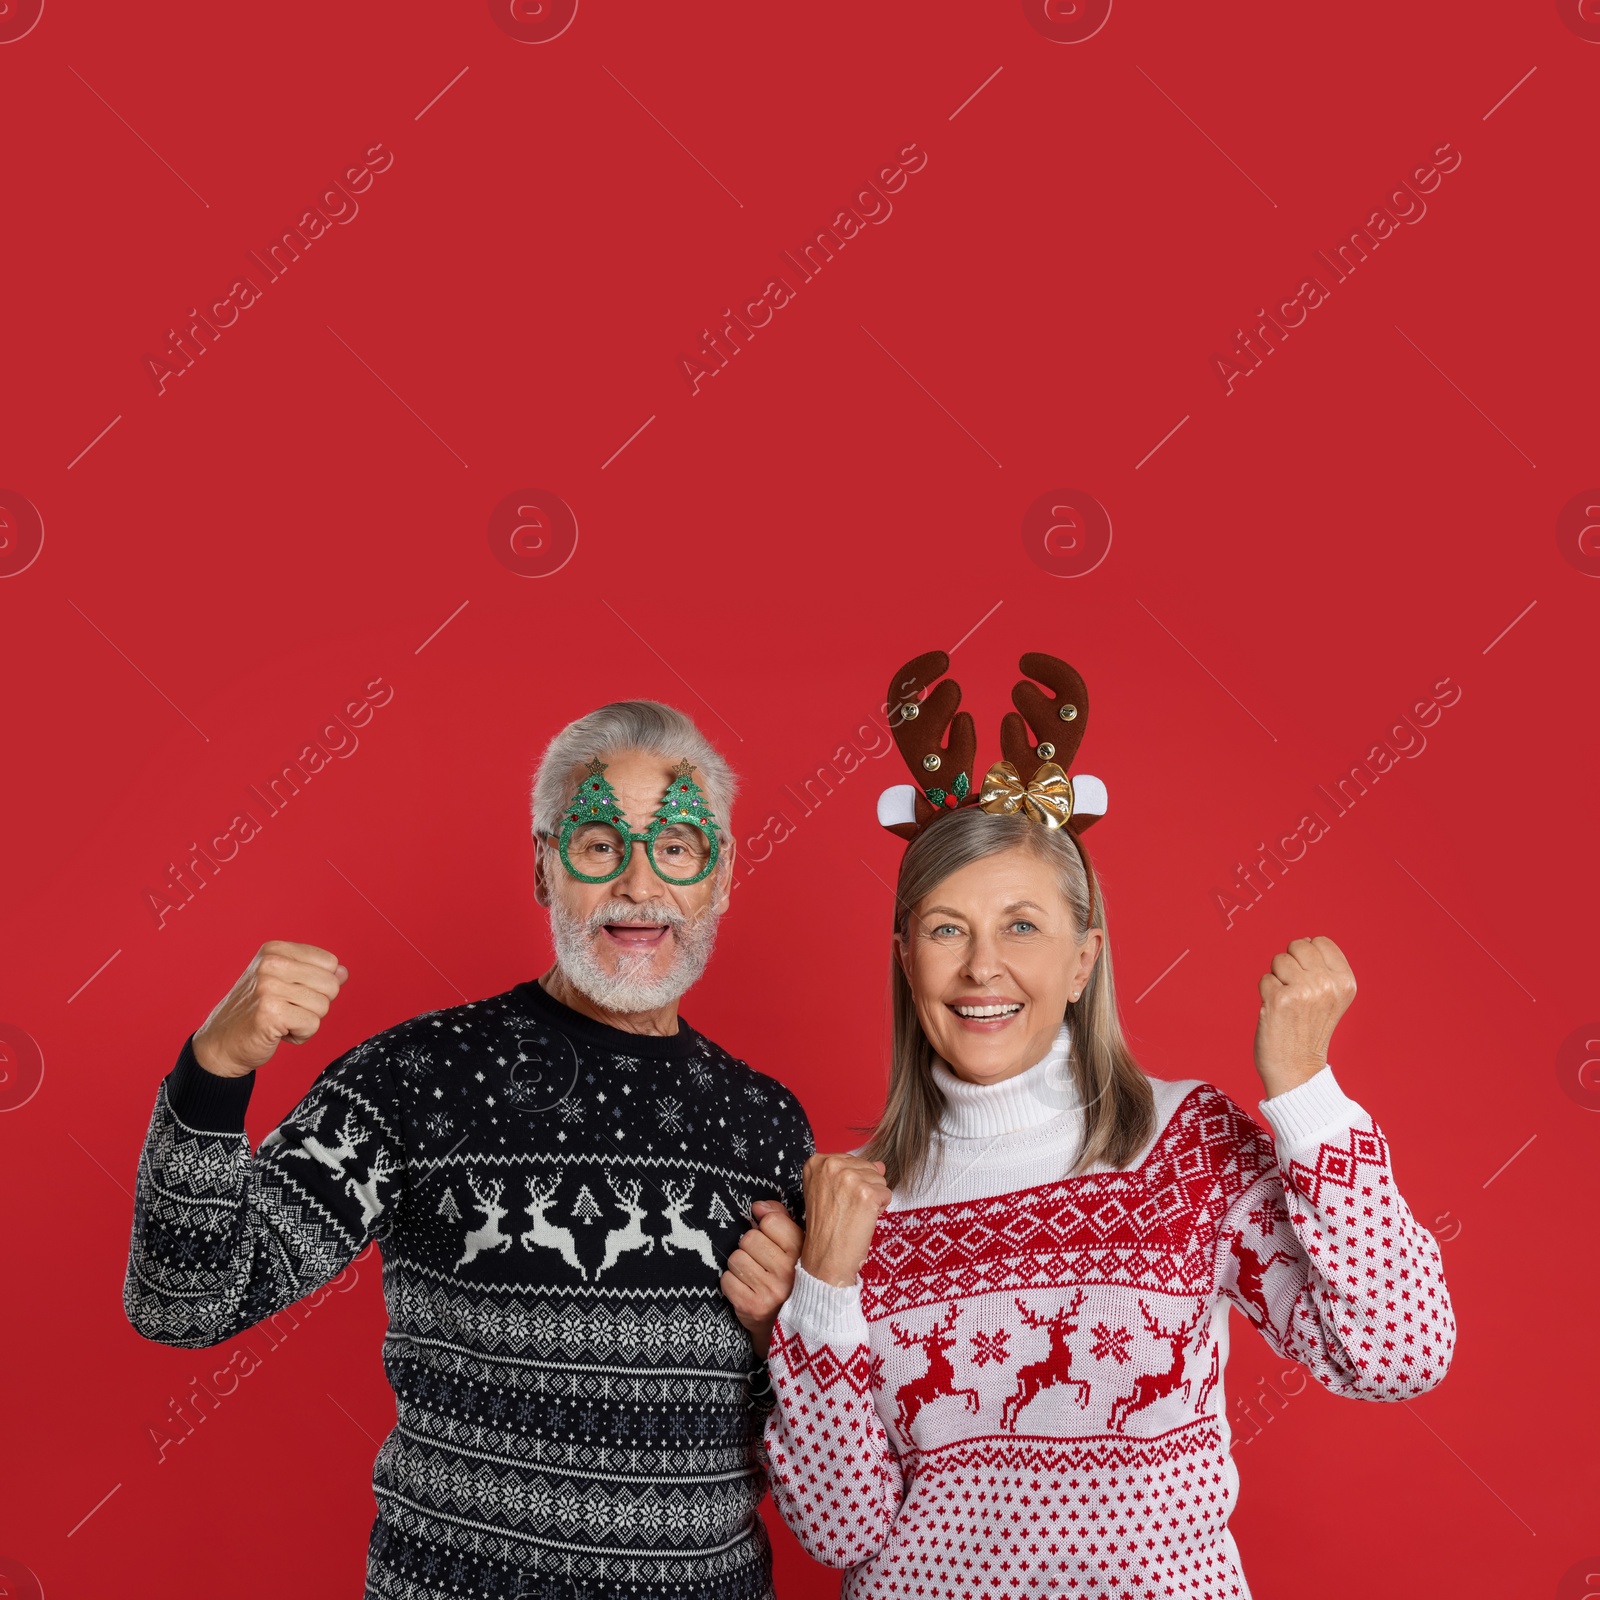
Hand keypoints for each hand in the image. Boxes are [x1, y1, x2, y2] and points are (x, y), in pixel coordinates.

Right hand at [192, 941, 348, 1078]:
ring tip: (281, 1021)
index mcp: (276, 950)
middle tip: (287, 1011)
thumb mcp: (285, 984)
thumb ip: (316, 975)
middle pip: (331, 984)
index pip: (330, 963)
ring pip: (323, 1006)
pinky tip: (278, 1033)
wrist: (220, 1044)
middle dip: (316, 1005)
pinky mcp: (269, 1012)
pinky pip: (312, 1025)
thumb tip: (343, 972)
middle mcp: (271, 963)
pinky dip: (301, 1035)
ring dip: (307, 1022)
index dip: (319, 985)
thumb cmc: (256, 1013)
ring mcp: (268, 986)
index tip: (292, 994)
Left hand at [720, 1200, 802, 1357]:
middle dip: (751, 1247)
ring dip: (740, 1265)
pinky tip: (746, 1289)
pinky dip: (732, 1283)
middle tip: (762, 1261)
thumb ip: (780, 1219)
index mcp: (803, 1253)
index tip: (770, 1237)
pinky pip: (726, 1279)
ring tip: (754, 1276)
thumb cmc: (792, 1279)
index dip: (765, 1227)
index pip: (771, 1221)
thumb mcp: (796, 1248)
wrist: (794, 1328)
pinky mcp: (751, 1307)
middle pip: (749, 1238)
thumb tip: (758, 1207)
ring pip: (735, 1258)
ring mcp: (770, 1291)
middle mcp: (789, 1272)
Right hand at [798, 1153, 891, 1289]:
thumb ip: (852, 1172)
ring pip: (879, 1179)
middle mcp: (831, 1165)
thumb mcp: (829, 1192)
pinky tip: (864, 1219)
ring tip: (854, 1214)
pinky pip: (886, 1194)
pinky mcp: (866, 1193)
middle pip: (867, 1167)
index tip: (839, 1199)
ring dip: (873, 1198)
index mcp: (817, 1162)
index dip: (851, 1183)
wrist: (826, 1257)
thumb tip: (880, 1164)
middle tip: (847, 1209)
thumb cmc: (826, 1228)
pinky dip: (880, 1208)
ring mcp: (849, 1178)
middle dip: (864, 1188)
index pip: (851, 1160)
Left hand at [1253, 935, 1355, 1097]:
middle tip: (1296, 992)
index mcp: (1346, 982)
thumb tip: (1305, 941)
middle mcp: (1328, 984)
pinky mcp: (1279, 1000)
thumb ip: (1324, 968)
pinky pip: (1265, 979)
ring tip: (1288, 1003)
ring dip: (1277, 979)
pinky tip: (1277, 1013)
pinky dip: (1266, 994)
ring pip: (1279, 960)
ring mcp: (1304, 991)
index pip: (1320, 942)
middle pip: (1298, 946)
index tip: (1309, 980)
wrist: (1298, 1070)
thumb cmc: (1310, 1030)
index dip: (1307, 956)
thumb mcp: (1332, 997)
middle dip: (1290, 964)